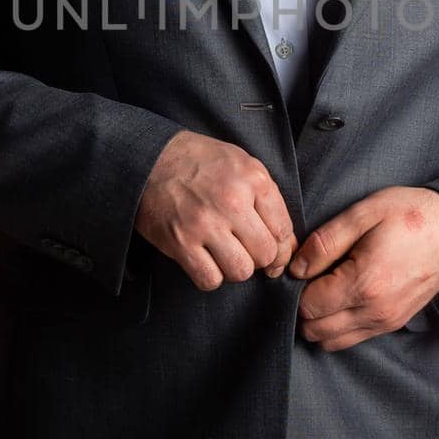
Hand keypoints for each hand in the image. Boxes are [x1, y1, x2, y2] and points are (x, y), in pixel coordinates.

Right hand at [134, 130, 297, 291]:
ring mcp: (205, 223)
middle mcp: (232, 201)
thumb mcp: (241, 164)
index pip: (283, 229)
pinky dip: (210, 277)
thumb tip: (288, 244)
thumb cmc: (199, 162)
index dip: (281, 248)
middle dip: (259, 259)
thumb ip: (267, 200)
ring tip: (226, 255)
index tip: (272, 252)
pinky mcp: (180, 242)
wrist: (150, 158)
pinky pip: (209, 280)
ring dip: (235, 269)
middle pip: (265, 254)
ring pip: (240, 271)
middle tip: (247, 251)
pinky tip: (206, 261)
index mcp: (253, 179)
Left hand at [289, 187, 438, 350]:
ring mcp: (386, 321)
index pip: (308, 306)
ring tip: (328, 288)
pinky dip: (339, 326)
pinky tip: (344, 297)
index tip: (307, 267)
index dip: (298, 287)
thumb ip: (325, 242)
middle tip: (314, 278)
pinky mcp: (393, 324)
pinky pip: (352, 339)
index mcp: (365, 283)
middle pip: (315, 330)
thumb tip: (296, 268)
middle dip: (305, 307)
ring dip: (320, 320)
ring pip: (331, 341)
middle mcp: (375, 311)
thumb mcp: (363, 213)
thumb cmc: (408, 214)